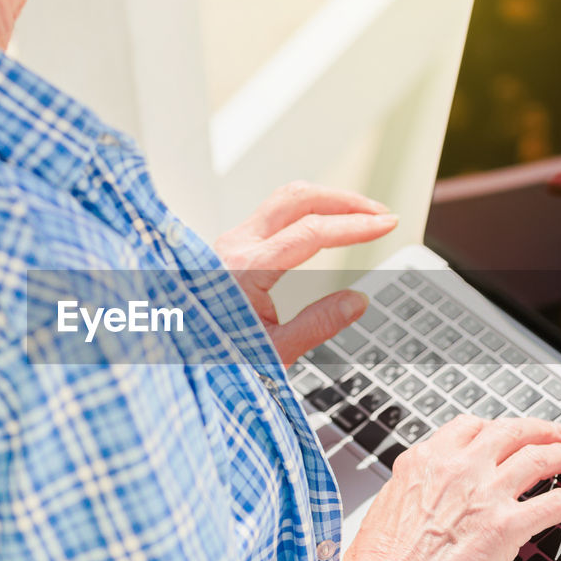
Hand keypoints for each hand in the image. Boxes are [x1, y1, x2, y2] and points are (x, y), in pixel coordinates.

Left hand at [214, 181, 397, 364]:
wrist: (173, 360)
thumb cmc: (213, 359)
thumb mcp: (274, 352)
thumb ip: (318, 324)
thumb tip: (358, 301)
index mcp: (245, 269)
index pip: (311, 232)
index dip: (354, 226)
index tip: (387, 225)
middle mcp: (233, 246)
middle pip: (297, 199)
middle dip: (344, 201)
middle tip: (379, 214)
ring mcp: (228, 242)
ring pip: (283, 200)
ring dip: (325, 201)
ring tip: (359, 215)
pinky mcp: (229, 247)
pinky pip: (271, 214)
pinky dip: (305, 211)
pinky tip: (325, 224)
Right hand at [304, 415, 560, 560]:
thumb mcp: (388, 506)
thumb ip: (414, 490)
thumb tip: (422, 495)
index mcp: (425, 461)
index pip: (468, 428)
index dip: (493, 429)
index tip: (503, 434)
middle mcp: (458, 468)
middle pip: (510, 432)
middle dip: (537, 430)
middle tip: (552, 434)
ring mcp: (485, 493)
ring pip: (538, 458)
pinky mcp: (508, 524)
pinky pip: (557, 503)